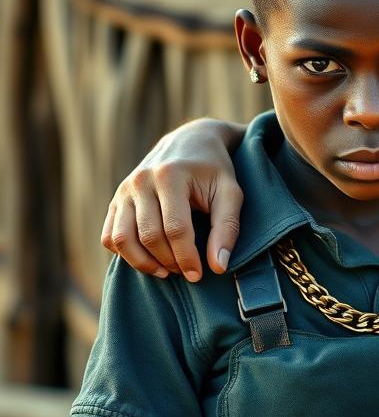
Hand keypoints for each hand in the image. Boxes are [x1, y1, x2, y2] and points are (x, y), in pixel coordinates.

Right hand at [102, 119, 243, 279]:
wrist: (190, 142)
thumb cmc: (214, 171)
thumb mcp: (230, 193)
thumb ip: (227, 228)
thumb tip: (218, 266)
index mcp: (170, 175)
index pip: (175, 228)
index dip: (187, 257)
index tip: (199, 274)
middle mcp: (140, 181)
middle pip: (149, 236)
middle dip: (170, 261)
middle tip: (188, 271)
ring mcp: (124, 190)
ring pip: (122, 239)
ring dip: (144, 263)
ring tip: (168, 270)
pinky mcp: (115, 200)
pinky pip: (109, 236)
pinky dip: (126, 254)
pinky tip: (150, 258)